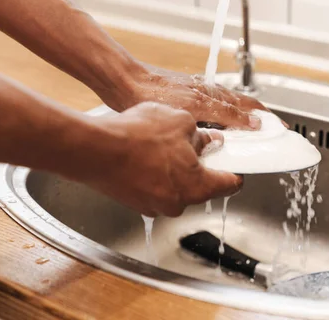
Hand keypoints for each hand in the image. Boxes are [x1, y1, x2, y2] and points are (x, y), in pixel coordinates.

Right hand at [86, 102, 242, 216]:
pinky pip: (154, 188)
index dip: (234, 170)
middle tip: (190, 144)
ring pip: (176, 188)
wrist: (94, 150)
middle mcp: (178, 203)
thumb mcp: (180, 122)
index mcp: (197, 187)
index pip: (229, 185)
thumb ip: (201, 135)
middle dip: (198, 166)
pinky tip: (143, 155)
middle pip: (200, 186)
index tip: (234, 164)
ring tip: (160, 146)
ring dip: (174, 170)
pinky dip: (154, 175)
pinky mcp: (135, 203)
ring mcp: (155, 206)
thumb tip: (209, 141)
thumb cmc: (136, 137)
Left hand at [106, 64, 268, 129]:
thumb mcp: (197, 107)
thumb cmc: (156, 92)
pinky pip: (209, 115)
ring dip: (238, 124)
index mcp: (216, 96)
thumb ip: (227, 114)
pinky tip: (213, 134)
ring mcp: (197, 99)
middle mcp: (209, 96)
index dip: (268, 120)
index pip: (251, 108)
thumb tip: (253, 122)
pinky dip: (218, 125)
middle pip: (241, 109)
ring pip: (225, 113)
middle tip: (270, 133)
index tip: (281, 131)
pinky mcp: (183, 104)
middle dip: (257, 122)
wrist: (128, 85)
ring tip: (246, 137)